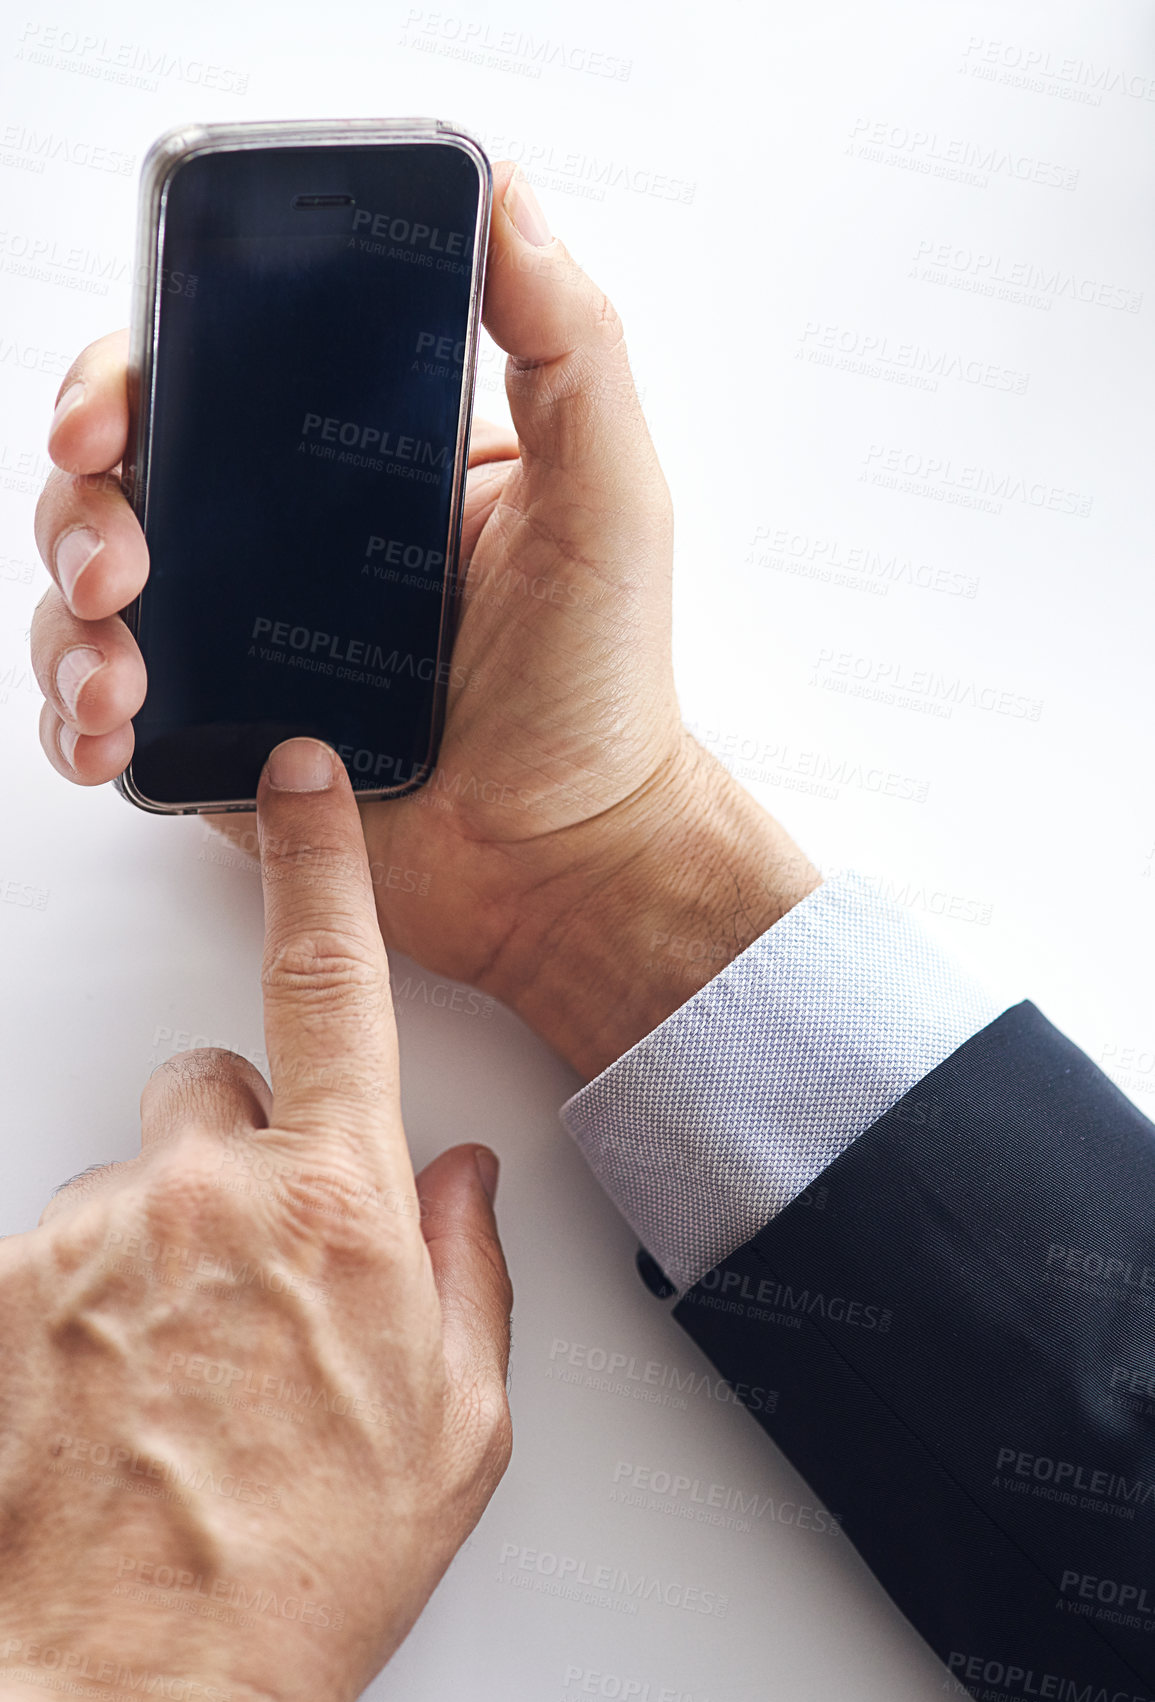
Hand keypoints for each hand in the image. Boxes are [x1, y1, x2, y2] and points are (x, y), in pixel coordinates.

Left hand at [0, 738, 512, 1701]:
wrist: (134, 1691)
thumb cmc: (302, 1569)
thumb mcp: (459, 1427)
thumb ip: (468, 1266)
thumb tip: (455, 1177)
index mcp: (338, 1211)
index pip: (332, 985)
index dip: (321, 867)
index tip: (302, 785)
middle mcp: (204, 1197)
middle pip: (216, 1083)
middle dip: (239, 1149)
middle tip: (253, 1272)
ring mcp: (88, 1239)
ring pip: (131, 1176)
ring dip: (158, 1240)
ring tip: (177, 1373)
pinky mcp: (0, 1286)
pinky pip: (56, 1246)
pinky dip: (84, 1301)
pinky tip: (113, 1401)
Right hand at [31, 162, 817, 1077]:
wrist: (569, 858)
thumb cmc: (599, 686)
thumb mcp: (609, 499)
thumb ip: (571, 347)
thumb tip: (507, 197)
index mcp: (354, 461)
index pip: (212, 375)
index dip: (135, 373)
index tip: (117, 408)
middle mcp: (281, 539)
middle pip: (121, 476)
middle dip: (80, 505)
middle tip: (119, 561)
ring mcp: (240, 641)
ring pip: (87, 590)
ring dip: (67, 620)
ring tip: (120, 676)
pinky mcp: (216, 740)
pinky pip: (102, 712)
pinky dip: (74, 718)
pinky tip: (106, 739)